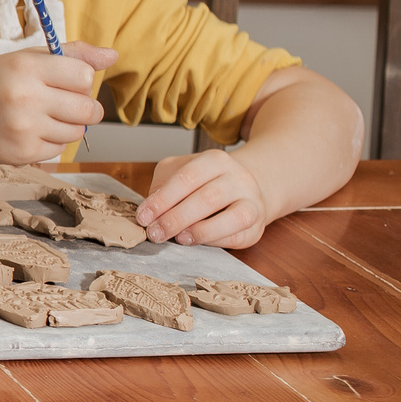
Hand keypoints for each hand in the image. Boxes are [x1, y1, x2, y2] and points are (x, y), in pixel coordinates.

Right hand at [0, 43, 116, 162]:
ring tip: (43, 117)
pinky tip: (30, 131)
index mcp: (26, 67)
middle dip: (84, 107)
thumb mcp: (23, 58)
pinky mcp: (22, 153)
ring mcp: (24, 129)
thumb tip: (112, 55)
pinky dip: (51, 141)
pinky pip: (59, 149)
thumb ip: (70, 54)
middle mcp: (26, 98)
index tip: (65, 81)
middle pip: (89, 109)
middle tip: (62, 102)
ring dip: (69, 125)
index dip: (81, 79)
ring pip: (78, 132)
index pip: (85, 76)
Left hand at [137, 148, 271, 247]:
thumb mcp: (179, 172)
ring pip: (232, 217)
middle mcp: (238, 178)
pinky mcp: (257, 227)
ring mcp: (252, 202)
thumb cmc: (203, 183)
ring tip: (177, 238)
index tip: (144, 217)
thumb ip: (163, 186)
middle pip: (207, 198)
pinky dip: (214, 241)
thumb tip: (149, 211)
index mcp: (215, 160)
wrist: (244, 190)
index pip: (187, 177)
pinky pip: (237, 236)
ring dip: (199, 231)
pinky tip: (196, 241)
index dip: (162, 199)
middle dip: (176, 219)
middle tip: (155, 233)